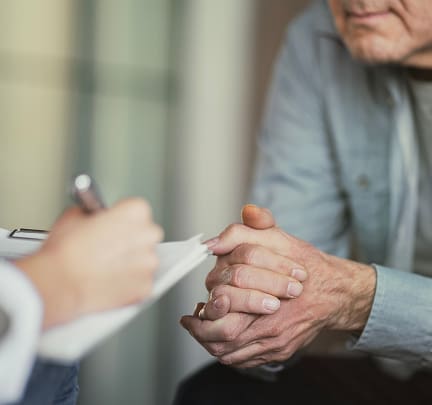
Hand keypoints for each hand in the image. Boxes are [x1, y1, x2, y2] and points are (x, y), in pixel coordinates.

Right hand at [15, 198, 162, 328]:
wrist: (59, 284)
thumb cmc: (65, 251)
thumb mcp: (74, 215)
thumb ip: (92, 213)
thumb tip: (93, 217)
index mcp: (135, 212)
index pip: (137, 210)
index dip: (122, 218)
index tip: (114, 224)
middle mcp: (148, 235)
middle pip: (146, 234)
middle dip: (131, 239)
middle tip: (109, 246)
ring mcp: (149, 263)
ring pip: (145, 260)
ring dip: (131, 262)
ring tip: (106, 267)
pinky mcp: (145, 286)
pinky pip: (141, 282)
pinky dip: (129, 284)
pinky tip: (110, 281)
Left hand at [181, 205, 375, 367]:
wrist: (334, 291)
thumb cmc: (305, 264)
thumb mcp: (280, 237)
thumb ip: (253, 227)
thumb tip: (225, 232)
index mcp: (268, 293)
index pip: (225, 305)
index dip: (206, 310)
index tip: (192, 309)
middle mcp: (272, 323)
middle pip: (225, 336)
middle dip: (202, 331)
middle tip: (190, 322)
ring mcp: (276, 341)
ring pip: (232, 352)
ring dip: (211, 343)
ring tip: (200, 331)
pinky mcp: (280, 352)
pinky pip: (246, 361)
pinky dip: (228, 352)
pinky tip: (221, 340)